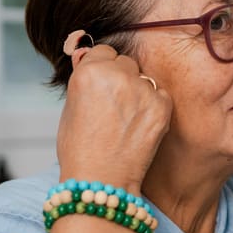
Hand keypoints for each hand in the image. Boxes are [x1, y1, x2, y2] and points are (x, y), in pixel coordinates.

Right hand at [56, 45, 171, 191]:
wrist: (100, 181)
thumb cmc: (80, 149)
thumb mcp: (70, 107)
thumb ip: (83, 78)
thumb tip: (86, 53)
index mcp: (88, 70)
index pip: (103, 52)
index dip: (102, 69)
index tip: (102, 87)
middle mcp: (116, 75)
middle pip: (126, 62)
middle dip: (121, 78)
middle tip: (114, 107)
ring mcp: (141, 90)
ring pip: (144, 78)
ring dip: (138, 92)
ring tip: (126, 120)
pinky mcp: (161, 106)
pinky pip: (161, 95)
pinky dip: (154, 107)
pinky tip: (139, 126)